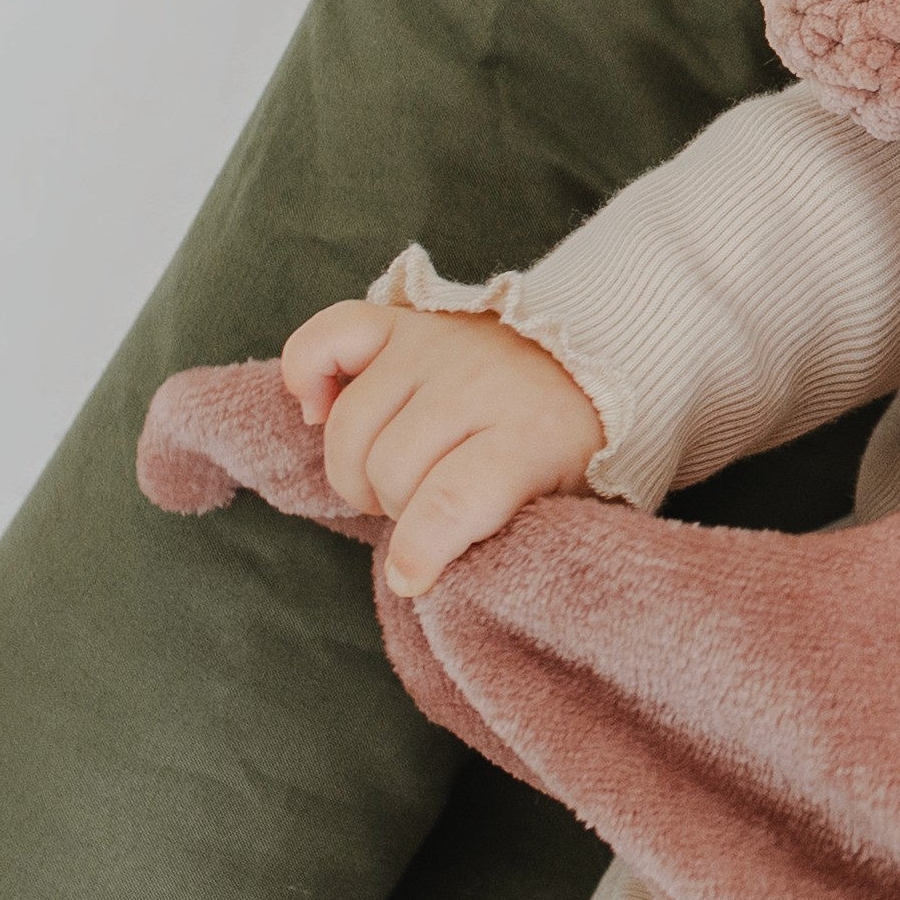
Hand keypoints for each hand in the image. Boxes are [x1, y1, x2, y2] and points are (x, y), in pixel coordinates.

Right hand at [278, 299, 609, 597]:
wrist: (594, 357)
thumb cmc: (562, 445)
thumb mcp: (558, 497)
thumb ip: (494, 531)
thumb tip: (412, 574)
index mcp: (527, 434)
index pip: (452, 499)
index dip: (419, 549)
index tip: (410, 578)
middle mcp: (475, 382)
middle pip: (389, 467)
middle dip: (397, 508)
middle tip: (421, 507)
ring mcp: (433, 345)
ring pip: (349, 426)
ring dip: (357, 469)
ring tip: (393, 474)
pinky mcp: (400, 321)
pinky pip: (324, 338)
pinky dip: (305, 376)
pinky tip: (322, 410)